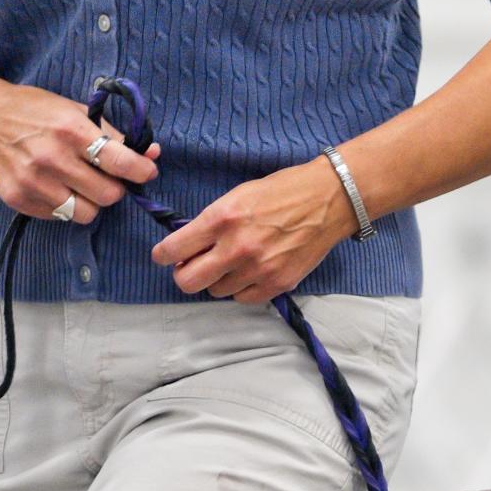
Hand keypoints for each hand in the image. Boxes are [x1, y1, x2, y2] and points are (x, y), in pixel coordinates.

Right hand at [0, 75, 158, 225]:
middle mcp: (51, 157)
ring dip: (91, 202)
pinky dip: (65, 205)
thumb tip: (152, 154)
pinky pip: (60, 217)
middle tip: (105, 176)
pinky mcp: (18, 199)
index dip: (141, 170)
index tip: (146, 171)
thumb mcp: (75, 111)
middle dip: (114, 188)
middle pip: (108, 196)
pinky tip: (54, 184)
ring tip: (79, 182)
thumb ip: (113, 134)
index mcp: (70, 129)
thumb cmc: (36, 112)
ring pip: (87, 214)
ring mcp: (33, 182)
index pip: (119, 161)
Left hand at [151, 158, 359, 302]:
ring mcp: (258, 269)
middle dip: (184, 275)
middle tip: (190, 267)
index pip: (175, 248)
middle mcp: (236, 247)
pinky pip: (243, 299)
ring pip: (216, 292)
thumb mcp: (238, 196)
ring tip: (231, 264)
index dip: (163, 255)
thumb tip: (189, 246)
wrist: (327, 200)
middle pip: (189, 281)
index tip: (163, 256)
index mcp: (222, 217)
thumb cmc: (282, 192)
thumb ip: (211, 222)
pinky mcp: (277, 284)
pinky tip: (249, 273)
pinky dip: (240, 289)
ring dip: (217, 280)